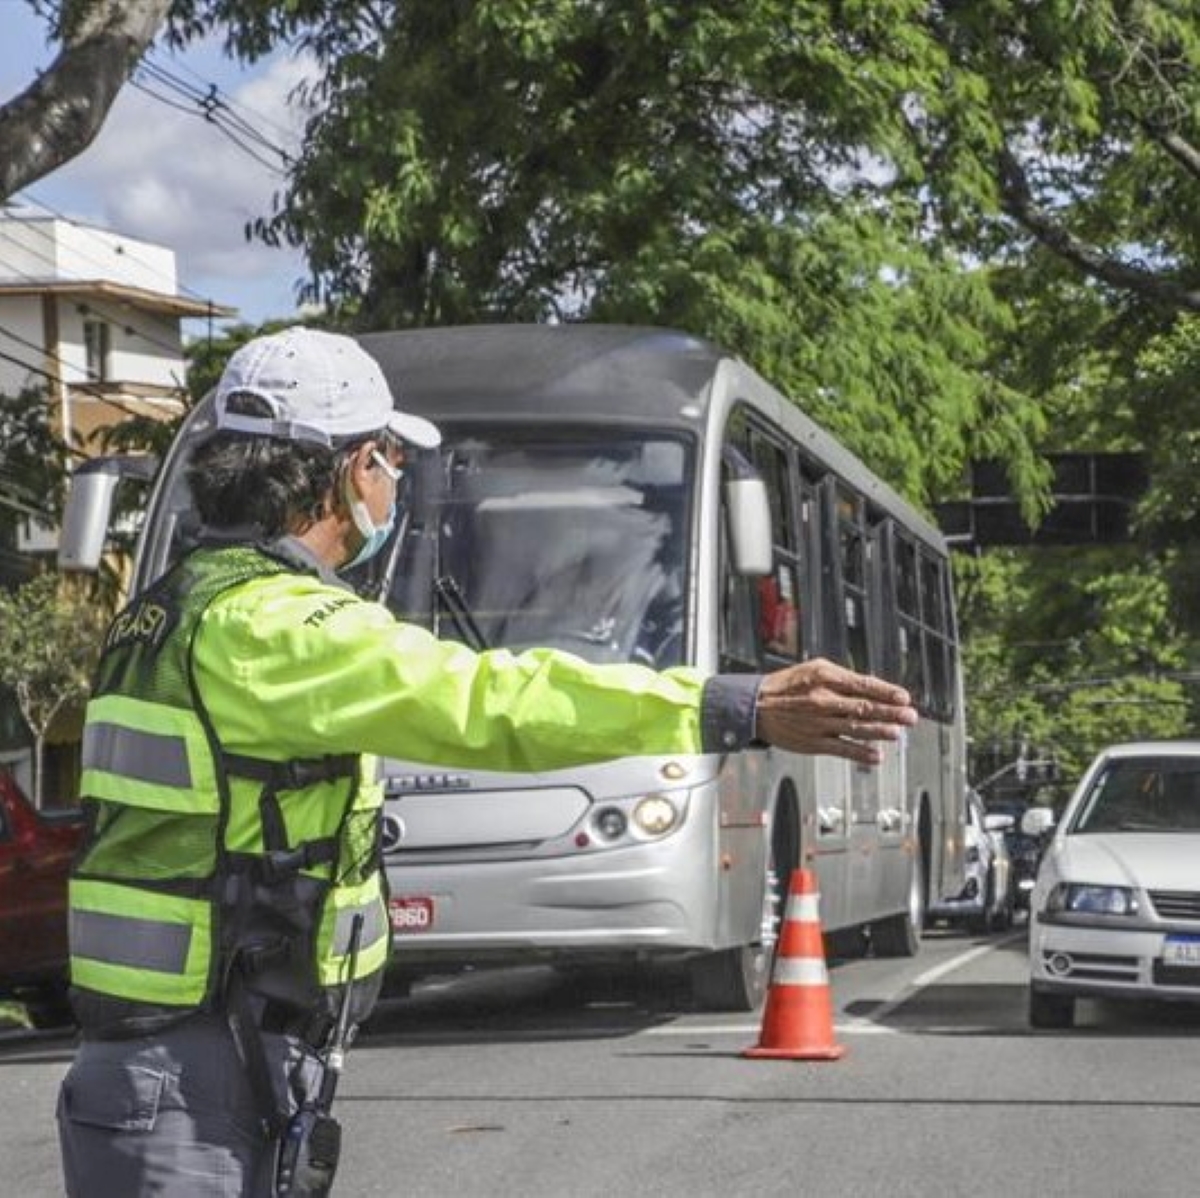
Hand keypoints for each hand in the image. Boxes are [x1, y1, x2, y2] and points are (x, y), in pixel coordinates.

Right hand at [754, 657, 917, 764]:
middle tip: (910, 717)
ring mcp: (819, 723)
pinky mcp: (813, 742)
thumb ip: (842, 678)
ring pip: (856, 728)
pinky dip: (861, 753)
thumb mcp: (814, 669)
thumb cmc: (788, 686)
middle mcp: (823, 700)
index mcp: (826, 678)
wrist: (756, 706)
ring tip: (898, 734)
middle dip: (891, 713)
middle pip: (864, 707)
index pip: (863, 685)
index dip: (887, 692)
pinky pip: (842, 749)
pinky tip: (877, 756)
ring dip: (880, 732)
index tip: (904, 697)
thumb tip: (872, 688)